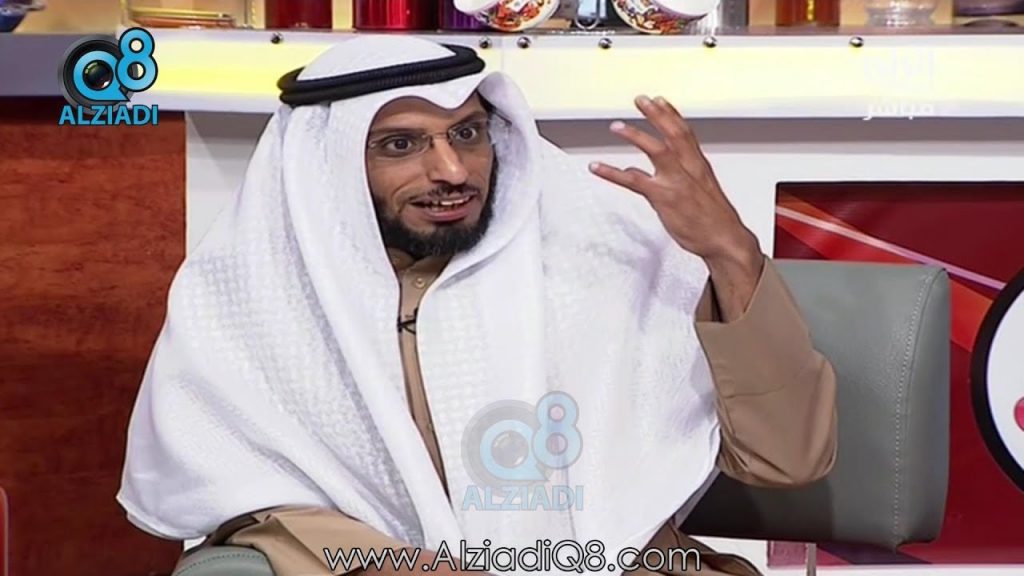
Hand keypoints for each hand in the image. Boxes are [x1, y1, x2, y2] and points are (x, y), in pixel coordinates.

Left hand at [588, 95, 764, 318]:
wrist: (725, 240)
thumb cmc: (715, 221)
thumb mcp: (704, 193)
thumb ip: (681, 179)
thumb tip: (655, 175)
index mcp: (699, 166)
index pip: (686, 132)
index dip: (672, 114)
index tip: (660, 100)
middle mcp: (689, 169)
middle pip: (673, 133)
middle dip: (656, 114)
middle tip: (641, 99)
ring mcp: (675, 182)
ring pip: (656, 149)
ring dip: (635, 135)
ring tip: (617, 126)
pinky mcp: (663, 197)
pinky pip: (633, 180)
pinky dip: (612, 172)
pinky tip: (598, 167)